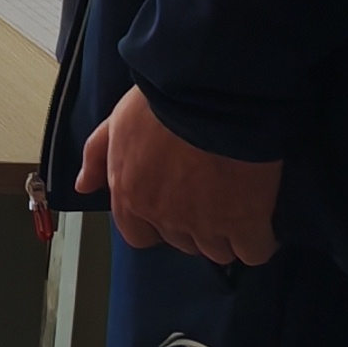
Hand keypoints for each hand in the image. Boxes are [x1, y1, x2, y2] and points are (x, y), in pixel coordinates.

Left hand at [76, 86, 281, 266]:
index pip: (139, 236)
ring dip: (228, 236)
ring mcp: (205, 224)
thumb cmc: (162, 102)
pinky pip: (254, 252)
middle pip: (183, 243)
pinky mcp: (245, 223)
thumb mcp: (117, 122)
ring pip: (218, 251)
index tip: (176, 207)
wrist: (210, 95)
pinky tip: (264, 225)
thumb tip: (83, 185)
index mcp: (130, 196)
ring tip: (241, 209)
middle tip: (212, 201)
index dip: (158, 225)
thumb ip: (97, 156)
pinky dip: (260, 242)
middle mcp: (164, 217)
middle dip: (195, 228)